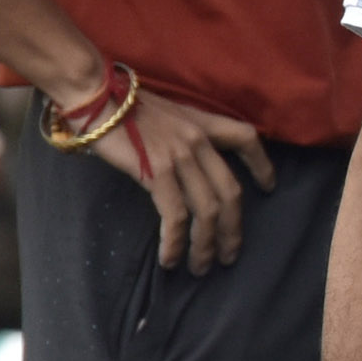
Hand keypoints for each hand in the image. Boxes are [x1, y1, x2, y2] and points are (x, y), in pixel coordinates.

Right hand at [85, 85, 275, 269]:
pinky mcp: (157, 171)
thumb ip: (180, 136)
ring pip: (207, 211)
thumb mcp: (163, 113)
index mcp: (202, 123)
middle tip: (230, 256)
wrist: (92, 93)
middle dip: (233, 230)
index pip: (246, 139)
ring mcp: (180, 157)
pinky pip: (175, 216)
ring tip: (201, 267)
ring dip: (206, 245)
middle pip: (230, 191)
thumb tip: (185, 168)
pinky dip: (175, 243)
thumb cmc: (118, 104)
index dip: (262, 165)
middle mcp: (198, 140)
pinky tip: (171, 259)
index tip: (269, 187)